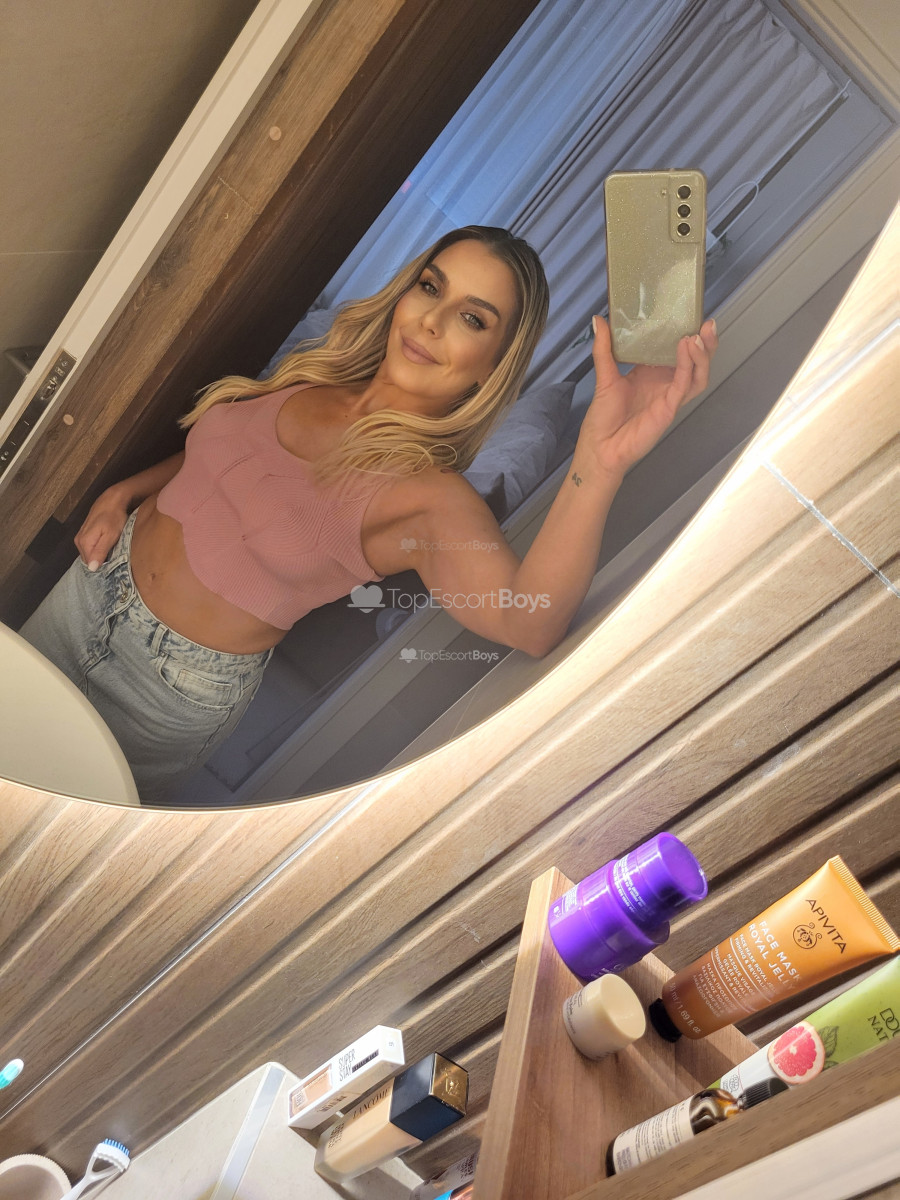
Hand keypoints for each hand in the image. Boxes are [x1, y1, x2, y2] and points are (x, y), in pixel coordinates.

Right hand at [74, 488, 129, 569]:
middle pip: (89, 559)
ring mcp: (80, 537)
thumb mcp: (110, 536)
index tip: (113, 565)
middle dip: (100, 560)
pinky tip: (108, 545)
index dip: (102, 566)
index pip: (90, 564)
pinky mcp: (85, 533)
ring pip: (90, 553)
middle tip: (114, 557)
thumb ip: (100, 551)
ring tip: (112, 551)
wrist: (112, 500)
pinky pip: (91, 547)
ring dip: (100, 555)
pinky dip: (99, 548)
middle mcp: (79, 541)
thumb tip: (92, 568)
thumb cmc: (114, 517)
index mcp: (84, 543)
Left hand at [579, 315, 717, 480]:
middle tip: (708, 322)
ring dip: (702, 354)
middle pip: (694, 361)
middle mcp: (664, 383)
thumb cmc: (602, 418)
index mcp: (651, 374)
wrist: (600, 448)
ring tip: (699, 334)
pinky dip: (688, 366)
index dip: (684, 333)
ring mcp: (669, 397)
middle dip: (704, 342)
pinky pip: (684, 385)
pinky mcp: (669, 408)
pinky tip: (687, 348)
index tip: (689, 314)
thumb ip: (604, 348)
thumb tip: (599, 319)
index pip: (674, 350)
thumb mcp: (604, 376)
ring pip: (698, 373)